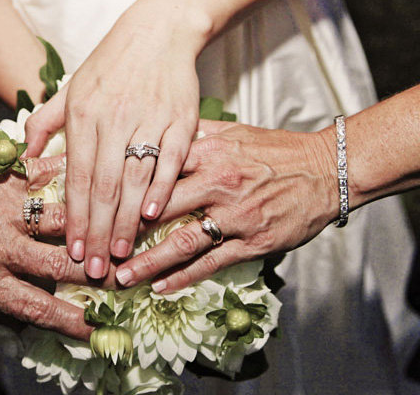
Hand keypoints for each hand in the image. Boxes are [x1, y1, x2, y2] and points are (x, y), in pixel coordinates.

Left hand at [0, 146, 108, 339]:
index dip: (71, 320)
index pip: (36, 306)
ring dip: (94, 224)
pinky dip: (75, 174)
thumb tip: (30, 326)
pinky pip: (46, 173)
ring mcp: (3, 208)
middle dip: (96, 270)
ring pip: (60, 217)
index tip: (98, 329)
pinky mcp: (5, 177)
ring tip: (123, 228)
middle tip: (128, 274)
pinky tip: (100, 173)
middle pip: (58, 262)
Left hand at [24, 0, 210, 278]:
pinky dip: (162, 188)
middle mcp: (114, 120)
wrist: (158, 33)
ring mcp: (150, 119)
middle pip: (104, 186)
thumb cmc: (111, 64)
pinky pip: (171, 159)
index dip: (74, 218)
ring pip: (135, 178)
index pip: (77, 178)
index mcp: (84, 116)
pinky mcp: (182, 119)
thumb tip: (23, 158)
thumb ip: (43, 124)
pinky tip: (153, 216)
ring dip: (127, 220)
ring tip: (121, 253)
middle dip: (98, 231)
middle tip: (96, 269)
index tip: (74, 251)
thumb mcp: (70, 88)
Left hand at [115, 121, 337, 291]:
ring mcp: (234, 215)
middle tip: (96, 246)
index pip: (153, 169)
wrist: (325, 170)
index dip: (120, 185)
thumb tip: (157, 134)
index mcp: (208, 152)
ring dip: (147, 263)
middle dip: (123, 230)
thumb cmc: (276, 151)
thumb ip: (194, 136)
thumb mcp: (234, 132)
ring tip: (121, 277)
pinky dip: (183, 277)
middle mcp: (217, 182)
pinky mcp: (252, 240)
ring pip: (180, 242)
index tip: (94, 200)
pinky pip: (210, 262)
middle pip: (159, 209)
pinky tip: (160, 287)